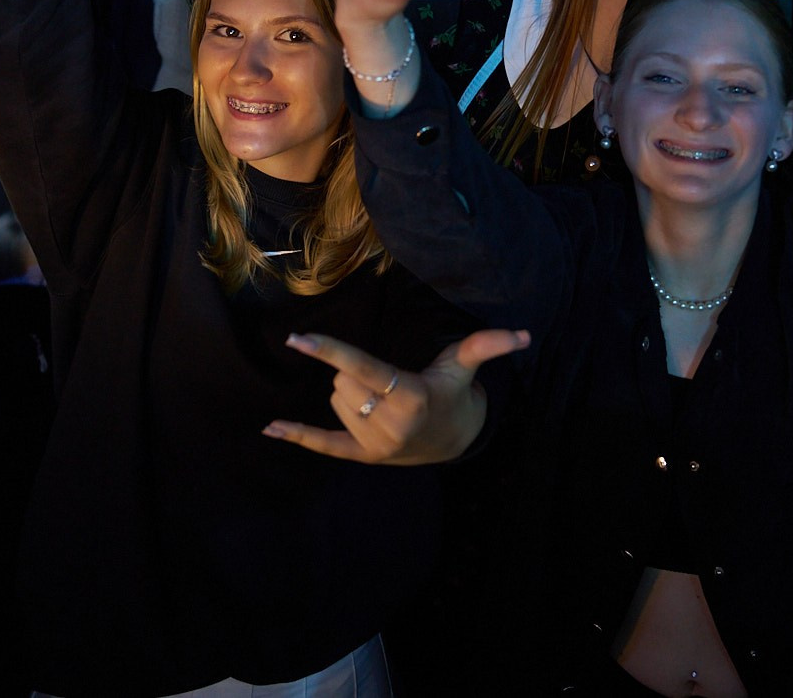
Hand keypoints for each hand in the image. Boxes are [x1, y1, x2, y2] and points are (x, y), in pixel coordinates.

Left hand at [264, 328, 531, 465]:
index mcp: (410, 396)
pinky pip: (324, 445)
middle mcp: (390, 424)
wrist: (455, 441)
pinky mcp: (362, 457)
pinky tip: (270, 428)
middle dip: (357, 372)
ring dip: (351, 393)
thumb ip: (486, 345)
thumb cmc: (453, 392)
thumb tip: (523, 335)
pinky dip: (298, 436)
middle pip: (344, 381)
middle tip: (388, 379)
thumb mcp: (463, 366)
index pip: (362, 368)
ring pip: (337, 400)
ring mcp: (374, 445)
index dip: (329, 350)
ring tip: (384, 399)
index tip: (297, 338)